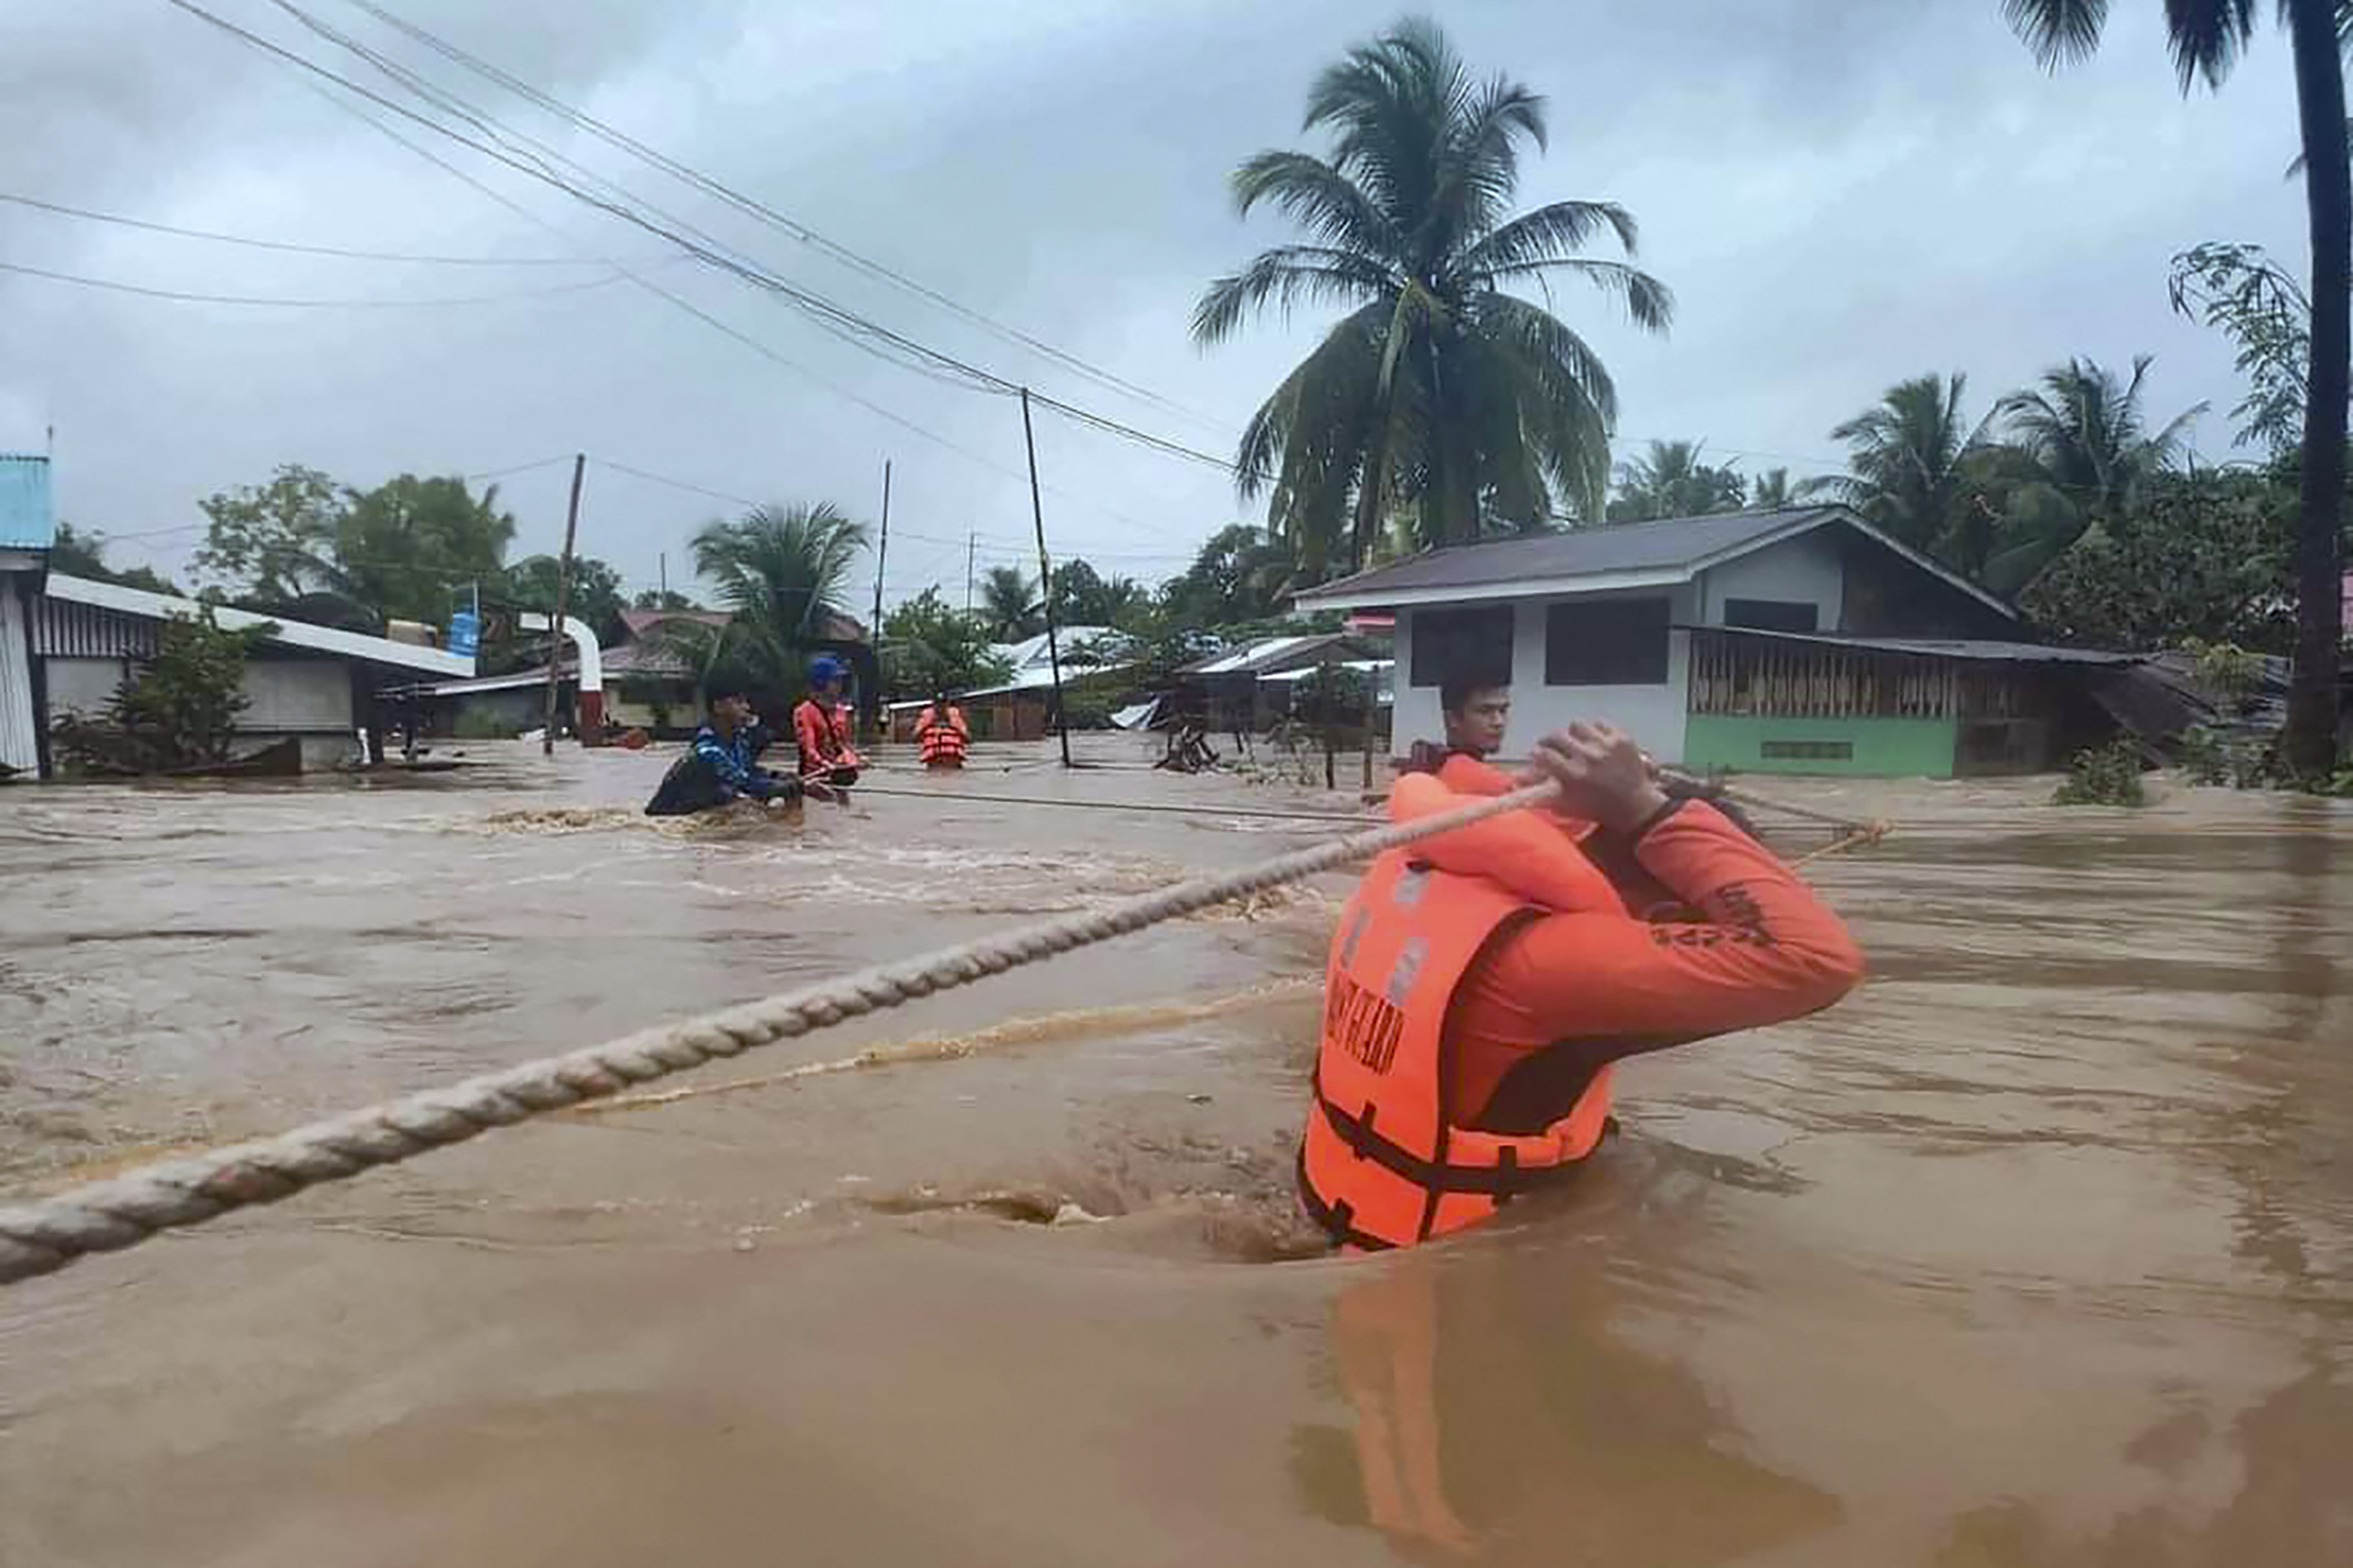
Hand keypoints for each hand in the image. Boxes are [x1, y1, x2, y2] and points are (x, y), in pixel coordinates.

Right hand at [1528, 722, 1669, 833]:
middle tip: (1552, 746)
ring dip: (1573, 734)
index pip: (1542, 754)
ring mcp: (1605, 745)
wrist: (1636, 807)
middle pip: (1556, 735)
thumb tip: (1514, 782)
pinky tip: (1596, 741)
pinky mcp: (1621, 738)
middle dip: (1550, 740)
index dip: (1537, 753)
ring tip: (1577, 742)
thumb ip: (1539, 793)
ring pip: (1577, 725)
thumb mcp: (1566, 805)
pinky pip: (1600, 723)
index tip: (1538, 755)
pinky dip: (1596, 730)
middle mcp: (1587, 757)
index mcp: (1572, 775)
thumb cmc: (1598, 809)